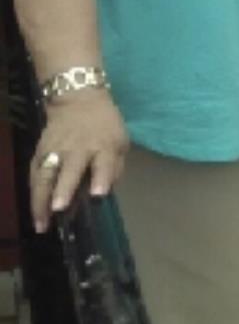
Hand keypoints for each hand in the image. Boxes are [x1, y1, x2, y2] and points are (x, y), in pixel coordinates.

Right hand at [29, 91, 128, 233]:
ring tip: (41, 224)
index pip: (103, 163)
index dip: (101, 178)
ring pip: (46, 175)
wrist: (78, 99)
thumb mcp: (119, 142)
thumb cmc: (104, 125)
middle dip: (63, 189)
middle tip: (58, 210)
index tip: (97, 195)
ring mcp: (56, 149)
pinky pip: (35, 174)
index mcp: (103, 146)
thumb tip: (104, 194)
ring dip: (42, 199)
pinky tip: (35, 211)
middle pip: (69, 170)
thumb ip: (114, 168)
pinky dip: (33, 192)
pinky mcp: (40, 151)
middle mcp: (78, 148)